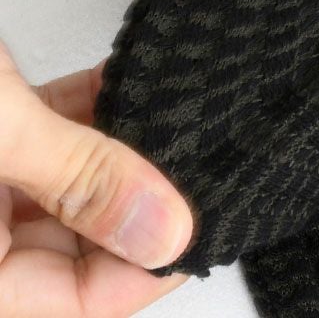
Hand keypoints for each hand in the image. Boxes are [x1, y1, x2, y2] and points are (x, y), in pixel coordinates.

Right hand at [0, 40, 193, 316]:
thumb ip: (79, 182)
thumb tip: (166, 229)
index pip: (75, 302)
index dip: (148, 263)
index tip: (209, 217)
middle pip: (76, 244)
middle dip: (143, 197)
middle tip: (207, 157)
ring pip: (66, 189)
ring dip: (121, 151)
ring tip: (181, 119)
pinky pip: (46, 139)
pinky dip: (87, 114)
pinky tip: (131, 84)